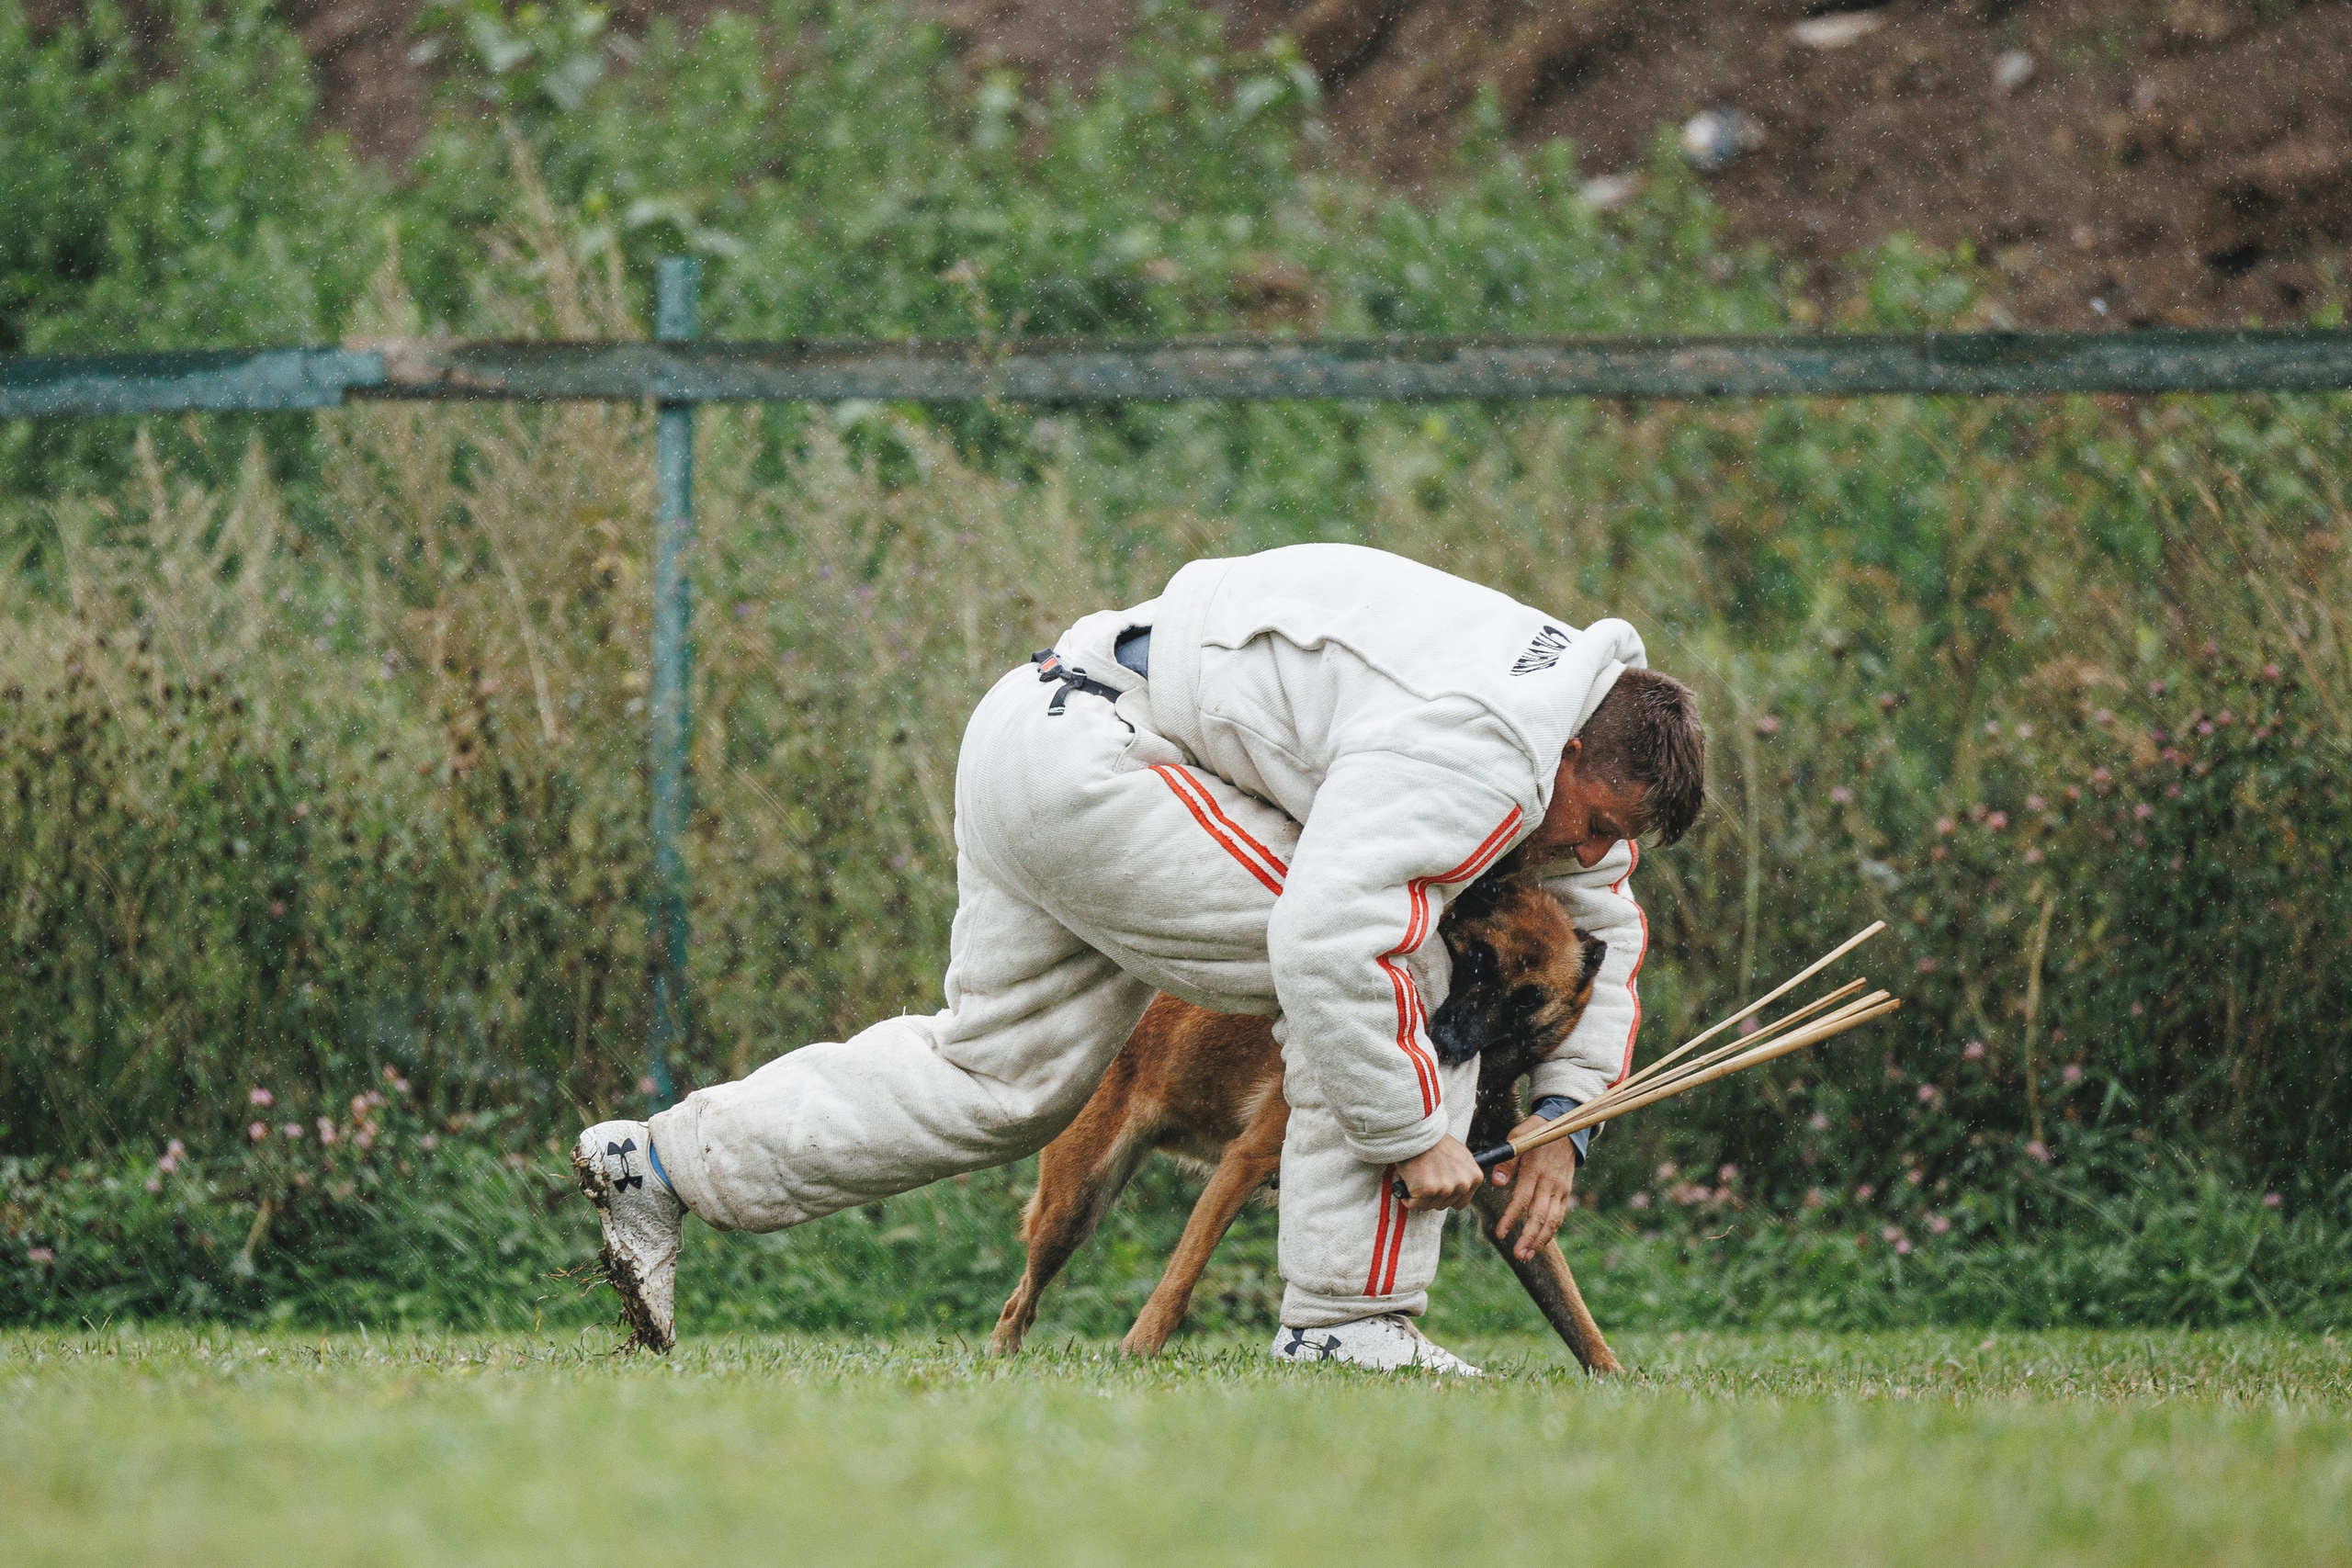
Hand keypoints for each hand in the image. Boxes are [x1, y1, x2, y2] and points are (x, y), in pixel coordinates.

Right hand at [1397, 1136, 1483, 1211]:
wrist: (1418, 1131)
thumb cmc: (1436, 1142)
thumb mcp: (1460, 1156)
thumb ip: (1463, 1174)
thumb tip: (1460, 1189)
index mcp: (1475, 1177)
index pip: (1461, 1202)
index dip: (1446, 1194)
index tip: (1438, 1183)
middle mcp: (1463, 1185)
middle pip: (1444, 1205)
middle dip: (1432, 1195)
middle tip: (1426, 1175)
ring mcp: (1446, 1188)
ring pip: (1429, 1206)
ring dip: (1420, 1196)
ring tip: (1418, 1175)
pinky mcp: (1427, 1191)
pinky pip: (1414, 1204)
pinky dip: (1407, 1197)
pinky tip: (1409, 1181)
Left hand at [1488, 1114, 1576, 1260]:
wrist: (1566, 1129)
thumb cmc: (1535, 1132)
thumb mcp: (1517, 1138)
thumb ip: (1507, 1161)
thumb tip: (1497, 1182)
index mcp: (1535, 1169)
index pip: (1522, 1199)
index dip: (1511, 1217)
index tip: (1500, 1233)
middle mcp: (1550, 1182)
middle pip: (1540, 1215)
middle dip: (1528, 1237)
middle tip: (1518, 1255)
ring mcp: (1560, 1188)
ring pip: (1553, 1220)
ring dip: (1541, 1240)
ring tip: (1527, 1255)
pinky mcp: (1565, 1191)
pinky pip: (1559, 1216)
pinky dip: (1550, 1231)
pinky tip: (1539, 1243)